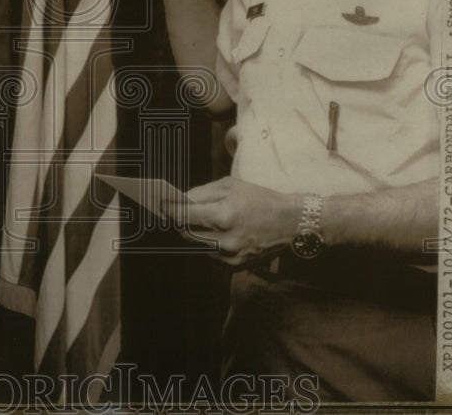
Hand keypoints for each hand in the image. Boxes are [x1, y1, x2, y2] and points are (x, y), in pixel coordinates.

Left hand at [164, 176, 300, 266]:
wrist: (291, 223)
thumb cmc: (261, 199)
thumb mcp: (231, 186)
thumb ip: (202, 193)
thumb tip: (180, 201)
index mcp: (224, 216)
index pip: (184, 216)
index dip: (169, 210)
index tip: (160, 204)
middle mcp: (226, 239)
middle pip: (186, 233)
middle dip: (179, 221)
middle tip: (173, 211)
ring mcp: (230, 256)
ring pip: (196, 244)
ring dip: (192, 232)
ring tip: (194, 220)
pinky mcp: (235, 266)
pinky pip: (210, 253)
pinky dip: (207, 242)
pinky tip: (213, 232)